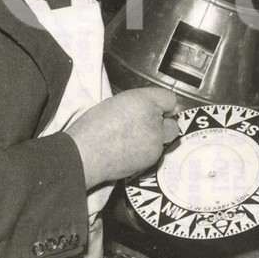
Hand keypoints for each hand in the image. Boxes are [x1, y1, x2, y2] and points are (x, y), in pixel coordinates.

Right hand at [63, 87, 178, 188]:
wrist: (85, 154)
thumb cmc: (93, 127)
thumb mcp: (115, 102)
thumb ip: (137, 104)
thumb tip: (148, 109)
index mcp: (142, 101)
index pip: (169, 99)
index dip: (161, 105)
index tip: (156, 109)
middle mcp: (154, 120)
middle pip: (172, 122)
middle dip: (163, 124)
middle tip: (146, 126)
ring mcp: (155, 140)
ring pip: (164, 139)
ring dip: (154, 139)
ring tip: (131, 140)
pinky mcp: (152, 158)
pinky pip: (155, 152)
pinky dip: (146, 152)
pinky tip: (129, 151)